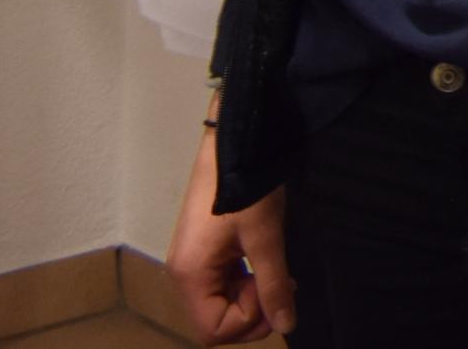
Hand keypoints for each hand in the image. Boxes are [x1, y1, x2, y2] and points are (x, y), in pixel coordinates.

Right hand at [170, 121, 297, 343]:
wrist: (234, 138)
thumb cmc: (247, 185)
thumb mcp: (266, 238)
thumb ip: (274, 285)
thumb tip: (285, 325)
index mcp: (189, 275)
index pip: (213, 330)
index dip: (250, 321)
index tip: (274, 292)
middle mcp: (182, 273)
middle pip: (213, 320)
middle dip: (250, 312)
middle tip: (280, 285)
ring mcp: (189, 260)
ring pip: (218, 302)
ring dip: (249, 297)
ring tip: (275, 272)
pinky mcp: (200, 249)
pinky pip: (218, 282)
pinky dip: (242, 282)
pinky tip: (262, 262)